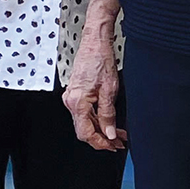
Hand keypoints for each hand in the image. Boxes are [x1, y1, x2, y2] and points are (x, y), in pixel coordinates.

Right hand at [63, 32, 125, 150]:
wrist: (95, 42)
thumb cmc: (101, 60)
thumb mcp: (109, 90)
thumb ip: (108, 115)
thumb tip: (110, 133)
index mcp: (77, 102)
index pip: (86, 133)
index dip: (101, 143)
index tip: (113, 147)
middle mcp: (70, 100)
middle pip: (84, 129)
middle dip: (102, 138)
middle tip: (119, 142)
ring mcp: (71, 96)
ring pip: (85, 121)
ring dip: (101, 129)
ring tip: (118, 133)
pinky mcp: (75, 92)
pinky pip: (84, 112)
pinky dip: (96, 119)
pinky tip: (108, 121)